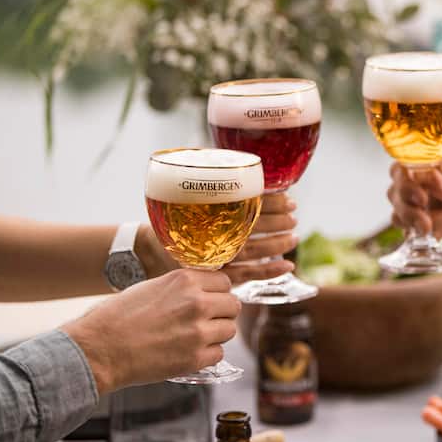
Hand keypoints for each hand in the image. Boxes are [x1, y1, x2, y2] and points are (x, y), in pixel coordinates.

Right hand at [62, 269, 241, 394]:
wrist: (97, 350)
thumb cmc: (117, 318)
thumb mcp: (152, 287)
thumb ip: (182, 288)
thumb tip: (205, 291)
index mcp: (185, 280)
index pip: (225, 281)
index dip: (217, 292)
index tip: (209, 299)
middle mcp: (197, 303)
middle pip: (233, 305)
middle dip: (222, 313)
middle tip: (205, 320)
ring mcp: (198, 332)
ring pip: (229, 330)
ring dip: (216, 334)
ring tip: (193, 337)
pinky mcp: (195, 358)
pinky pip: (218, 353)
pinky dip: (207, 355)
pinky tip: (187, 352)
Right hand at [137, 194, 298, 283]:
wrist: (147, 252)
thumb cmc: (172, 223)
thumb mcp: (183, 199)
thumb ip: (209, 185)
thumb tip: (241, 166)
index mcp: (202, 213)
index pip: (241, 205)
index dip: (268, 201)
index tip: (287, 197)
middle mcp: (208, 236)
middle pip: (250, 228)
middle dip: (276, 221)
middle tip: (293, 216)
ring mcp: (213, 258)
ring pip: (251, 251)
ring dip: (277, 243)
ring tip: (294, 236)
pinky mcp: (217, 275)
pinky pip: (246, 275)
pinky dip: (268, 272)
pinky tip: (287, 267)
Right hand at [387, 151, 441, 238]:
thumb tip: (430, 179)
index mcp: (434, 161)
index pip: (405, 166)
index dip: (406, 182)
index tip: (422, 199)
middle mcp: (422, 179)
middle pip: (396, 190)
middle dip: (407, 208)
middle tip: (427, 223)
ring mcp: (420, 200)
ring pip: (399, 210)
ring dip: (414, 222)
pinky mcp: (423, 219)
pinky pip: (410, 228)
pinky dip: (422, 234)